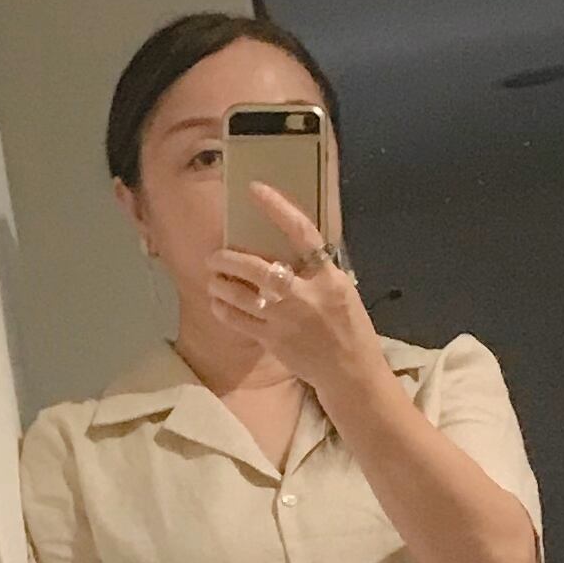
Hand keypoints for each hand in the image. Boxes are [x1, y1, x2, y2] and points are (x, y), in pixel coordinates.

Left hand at [206, 183, 375, 390]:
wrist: (350, 372)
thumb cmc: (349, 326)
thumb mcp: (342, 290)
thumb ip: (316, 270)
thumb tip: (284, 246)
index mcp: (329, 277)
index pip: (302, 233)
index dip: (277, 208)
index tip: (255, 190)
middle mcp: (306, 296)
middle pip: (260, 269)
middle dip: (231, 259)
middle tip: (215, 255)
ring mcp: (287, 320)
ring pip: (243, 295)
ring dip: (221, 284)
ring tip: (213, 278)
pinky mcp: (273, 341)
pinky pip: (239, 320)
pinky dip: (223, 309)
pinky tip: (217, 302)